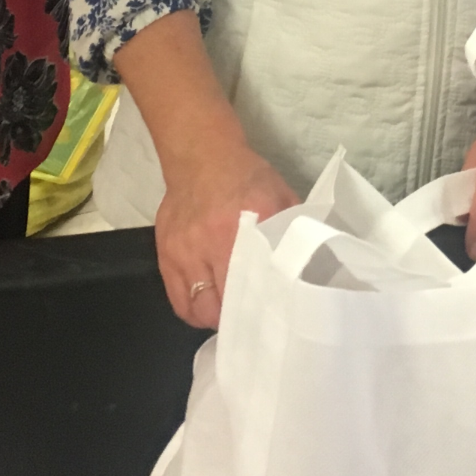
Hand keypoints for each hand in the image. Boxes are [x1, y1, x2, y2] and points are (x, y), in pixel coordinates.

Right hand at [152, 143, 297, 328]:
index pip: (255, 285)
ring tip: (229, 315)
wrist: (201, 155)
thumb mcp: (281, 197)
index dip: (263, 310)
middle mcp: (212, 242)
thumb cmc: (246, 177)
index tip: (273, 319)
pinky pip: (178, 300)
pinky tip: (208, 306)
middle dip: (239, 320)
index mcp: (247, 226)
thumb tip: (311, 263)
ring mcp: (184, 252)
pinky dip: (193, 311)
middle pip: (224, 305)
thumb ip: (293, 230)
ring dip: (215, 318)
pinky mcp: (165, 255)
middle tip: (251, 320)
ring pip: (198, 309)